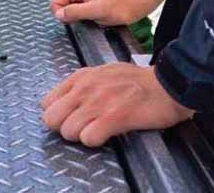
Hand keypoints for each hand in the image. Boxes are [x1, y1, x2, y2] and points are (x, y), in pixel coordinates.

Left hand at [40, 63, 193, 146]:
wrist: (167, 84)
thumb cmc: (136, 81)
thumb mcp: (101, 72)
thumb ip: (81, 85)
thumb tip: (64, 101)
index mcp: (80, 77)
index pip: (47, 103)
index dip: (58, 115)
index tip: (71, 118)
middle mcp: (84, 88)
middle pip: (51, 119)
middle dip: (63, 127)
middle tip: (80, 128)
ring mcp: (98, 102)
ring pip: (67, 131)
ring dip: (80, 136)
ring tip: (97, 130)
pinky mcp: (114, 117)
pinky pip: (88, 138)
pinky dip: (95, 141)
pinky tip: (107, 134)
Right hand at [50, 0, 165, 25]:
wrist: (135, 5)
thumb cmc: (118, 6)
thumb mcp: (95, 10)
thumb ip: (74, 11)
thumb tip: (58, 15)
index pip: (55, 2)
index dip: (62, 14)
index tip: (74, 19)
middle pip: (62, 7)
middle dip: (70, 16)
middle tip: (86, 18)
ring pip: (70, 11)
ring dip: (78, 18)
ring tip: (92, 17)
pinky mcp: (89, 2)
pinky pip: (78, 12)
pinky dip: (83, 17)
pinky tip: (94, 18)